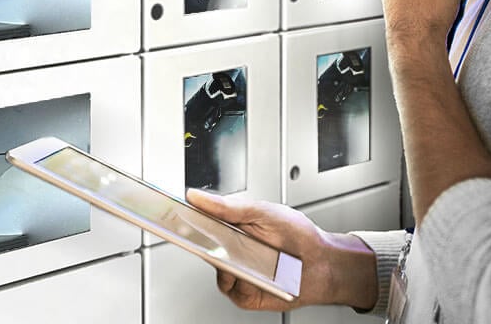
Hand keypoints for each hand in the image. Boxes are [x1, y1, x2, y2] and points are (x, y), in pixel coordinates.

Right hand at [185, 189, 377, 311]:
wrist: (321, 263)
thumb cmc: (297, 235)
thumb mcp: (262, 211)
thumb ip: (228, 206)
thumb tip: (197, 196)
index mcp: (232, 227)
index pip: (200, 222)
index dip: (183, 219)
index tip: (169, 211)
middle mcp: (231, 251)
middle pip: (203, 247)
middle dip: (203, 241)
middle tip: (212, 233)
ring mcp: (236, 273)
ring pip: (217, 270)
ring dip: (230, 263)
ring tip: (253, 256)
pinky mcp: (244, 294)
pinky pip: (232, 289)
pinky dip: (242, 281)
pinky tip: (258, 273)